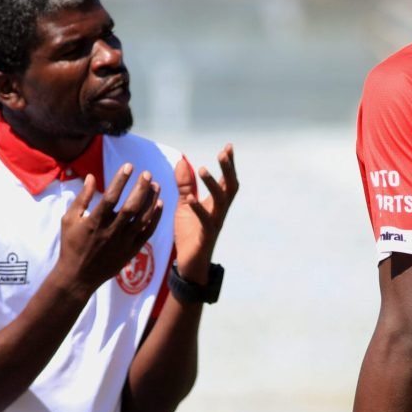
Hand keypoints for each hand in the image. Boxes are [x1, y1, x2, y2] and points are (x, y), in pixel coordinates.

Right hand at [55, 163, 163, 295]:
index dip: (121, 180)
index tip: (129, 166)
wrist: (78, 276)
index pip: (111, 197)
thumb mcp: (69, 219)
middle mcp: (111, 231)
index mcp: (95, 221)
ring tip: (156, 186)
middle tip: (147, 174)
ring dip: (151, 200)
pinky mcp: (131, 251)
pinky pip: (147, 232)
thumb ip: (82, 197)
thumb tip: (91, 176)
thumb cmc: (71, 245)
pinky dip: (155, 218)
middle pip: (131, 207)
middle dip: (141, 188)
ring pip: (142, 219)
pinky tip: (159, 205)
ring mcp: (123, 242)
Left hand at [173, 144, 237, 282]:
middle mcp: (219, 212)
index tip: (228, 146)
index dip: (229, 165)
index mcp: (215, 204)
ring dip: (213, 184)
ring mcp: (214, 224)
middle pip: (230, 187)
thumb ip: (185, 185)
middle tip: (223, 153)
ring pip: (220, 202)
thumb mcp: (185, 205)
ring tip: (202, 169)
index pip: (226, 180)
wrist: (189, 264)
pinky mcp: (205, 237)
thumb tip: (181, 161)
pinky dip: (198, 209)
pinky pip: (205, 221)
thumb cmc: (190, 233)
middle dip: (228, 170)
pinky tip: (191, 199)